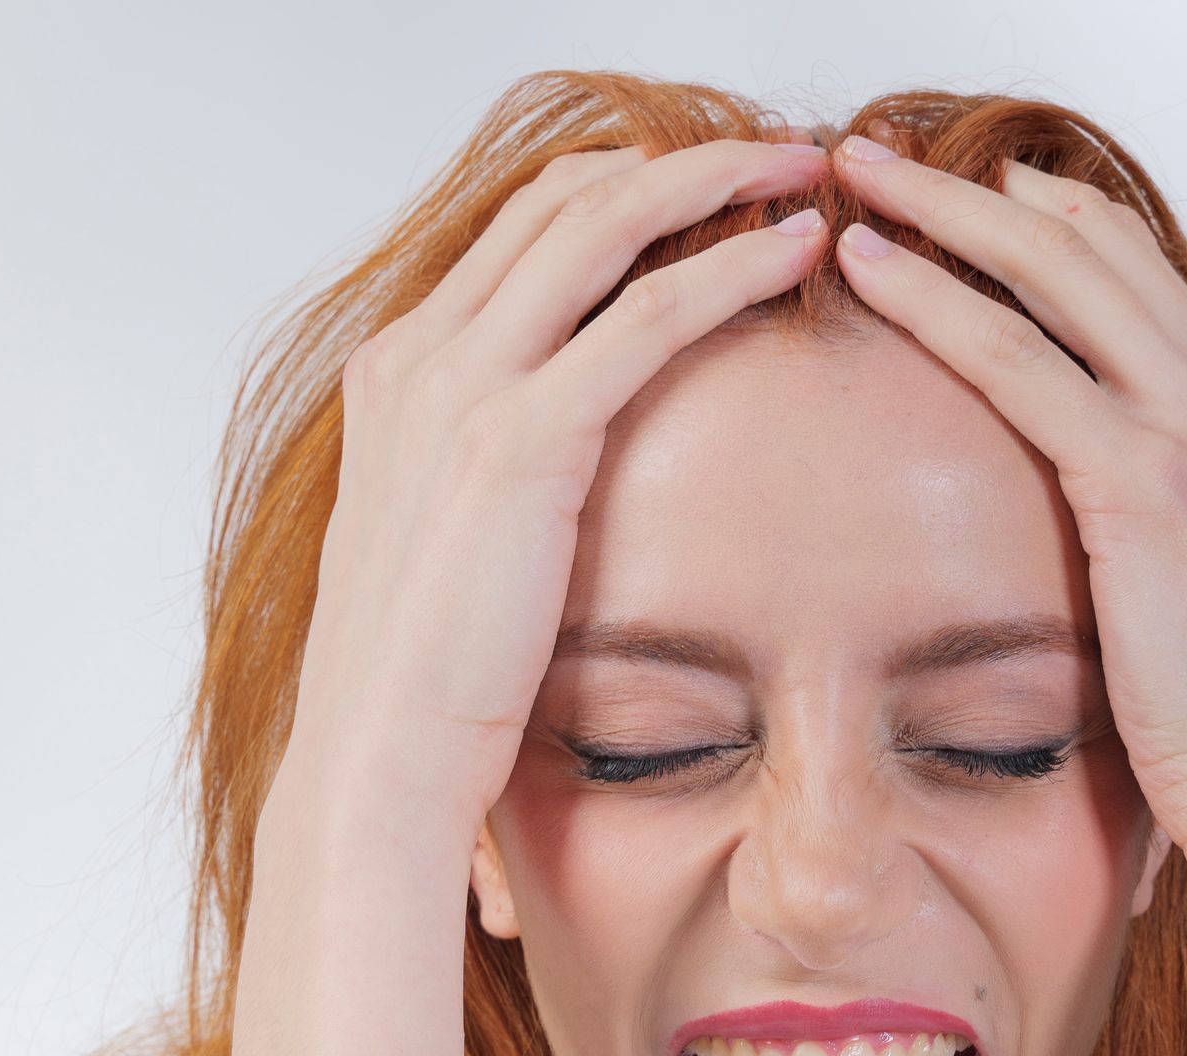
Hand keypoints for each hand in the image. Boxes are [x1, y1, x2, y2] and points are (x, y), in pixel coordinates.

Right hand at [202, 137, 831, 1055]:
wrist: (374, 769)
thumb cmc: (419, 700)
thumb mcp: (449, 570)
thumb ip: (487, 505)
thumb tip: (542, 518)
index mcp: (399, 379)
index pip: (520, 237)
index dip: (622, 196)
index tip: (710, 192)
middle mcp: (420, 358)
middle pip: (563, 200)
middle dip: (681, 160)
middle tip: (783, 155)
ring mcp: (462, 389)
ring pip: (604, 226)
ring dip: (718, 183)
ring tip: (811, 173)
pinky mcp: (520, 442)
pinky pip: (644, 316)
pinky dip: (727, 270)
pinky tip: (796, 255)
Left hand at [827, 136, 1186, 1055]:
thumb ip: (1151, 532)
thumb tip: (1090, 545)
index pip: (1134, 275)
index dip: (1045, 223)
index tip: (964, 200)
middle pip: (1090, 244)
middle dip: (980, 191)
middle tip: (886, 157)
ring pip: (1051, 273)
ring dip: (943, 215)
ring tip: (858, 179)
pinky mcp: (1142, 480)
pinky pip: (1017, 358)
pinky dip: (936, 299)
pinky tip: (871, 272)